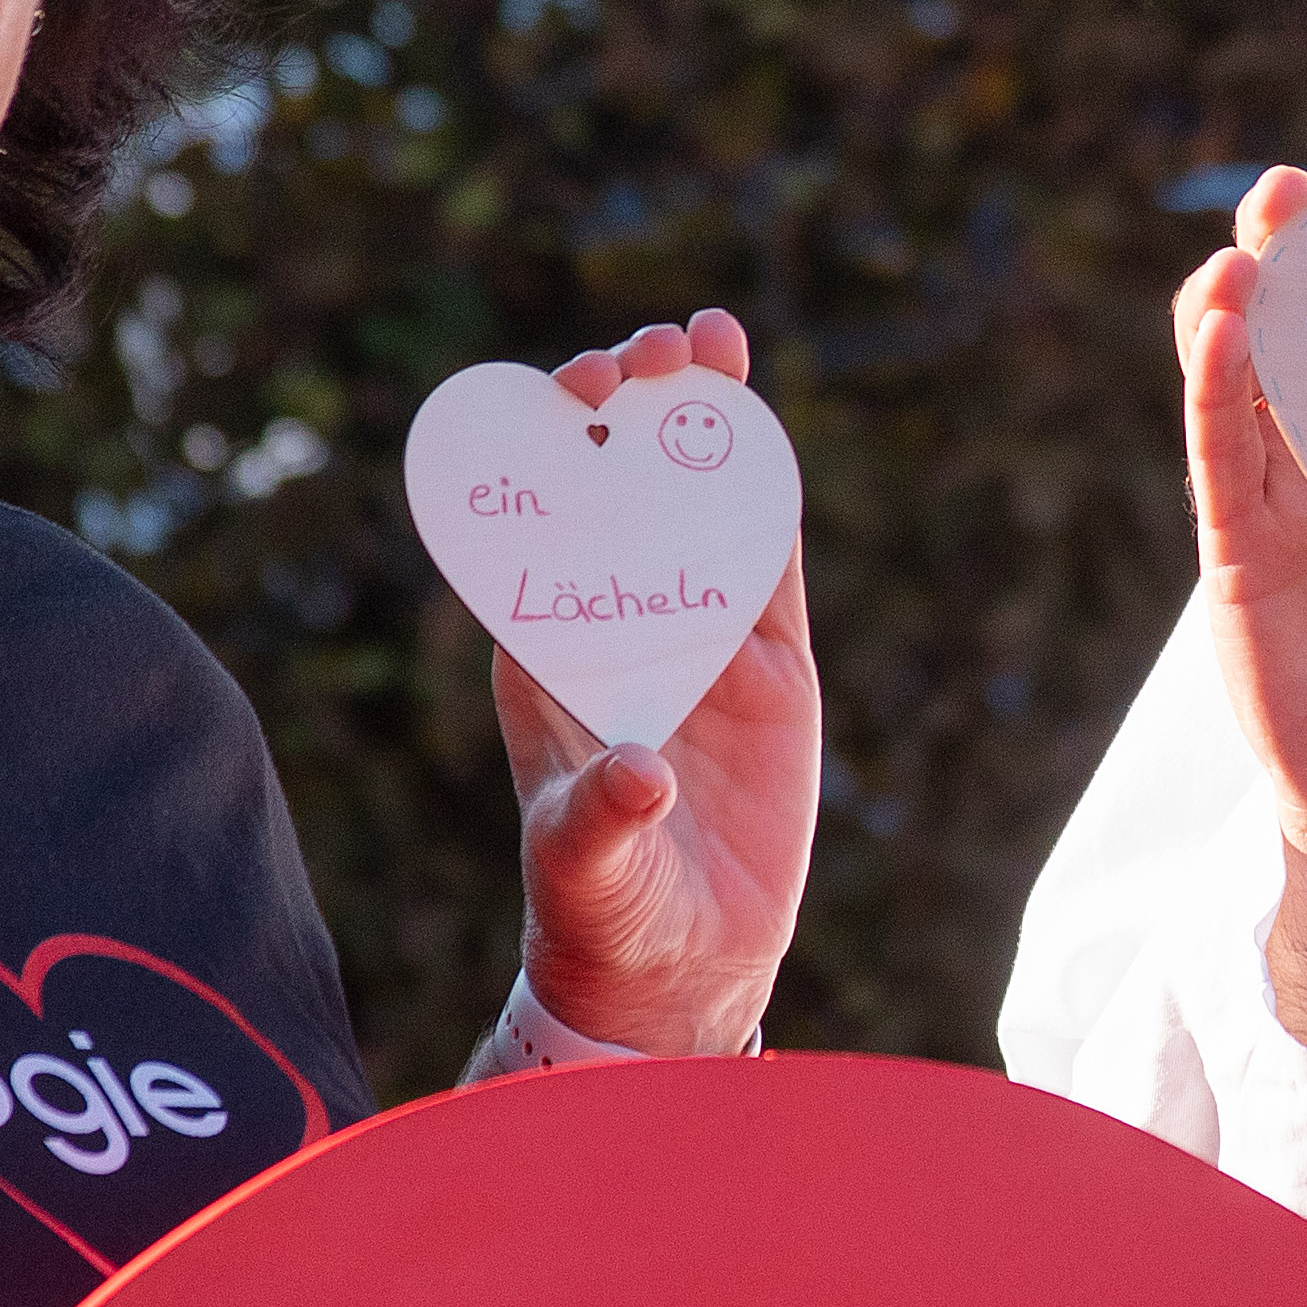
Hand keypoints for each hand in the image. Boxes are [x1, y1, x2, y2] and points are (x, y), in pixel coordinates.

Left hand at [496, 310, 821, 1055]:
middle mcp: (617, 621)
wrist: (680, 968)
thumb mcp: (583, 863)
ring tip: (714, 339)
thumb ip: (602, 818)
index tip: (572, 393)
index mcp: (546, 649)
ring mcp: (696, 634)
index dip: (548, 442)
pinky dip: (765, 487)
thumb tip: (639, 773)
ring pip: (696, 500)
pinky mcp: (768, 664)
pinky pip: (767, 555)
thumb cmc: (601, 910)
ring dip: (699, 418)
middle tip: (653, 352)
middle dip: (627, 404)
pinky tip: (759, 422)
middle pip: (616, 483)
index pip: (537, 518)